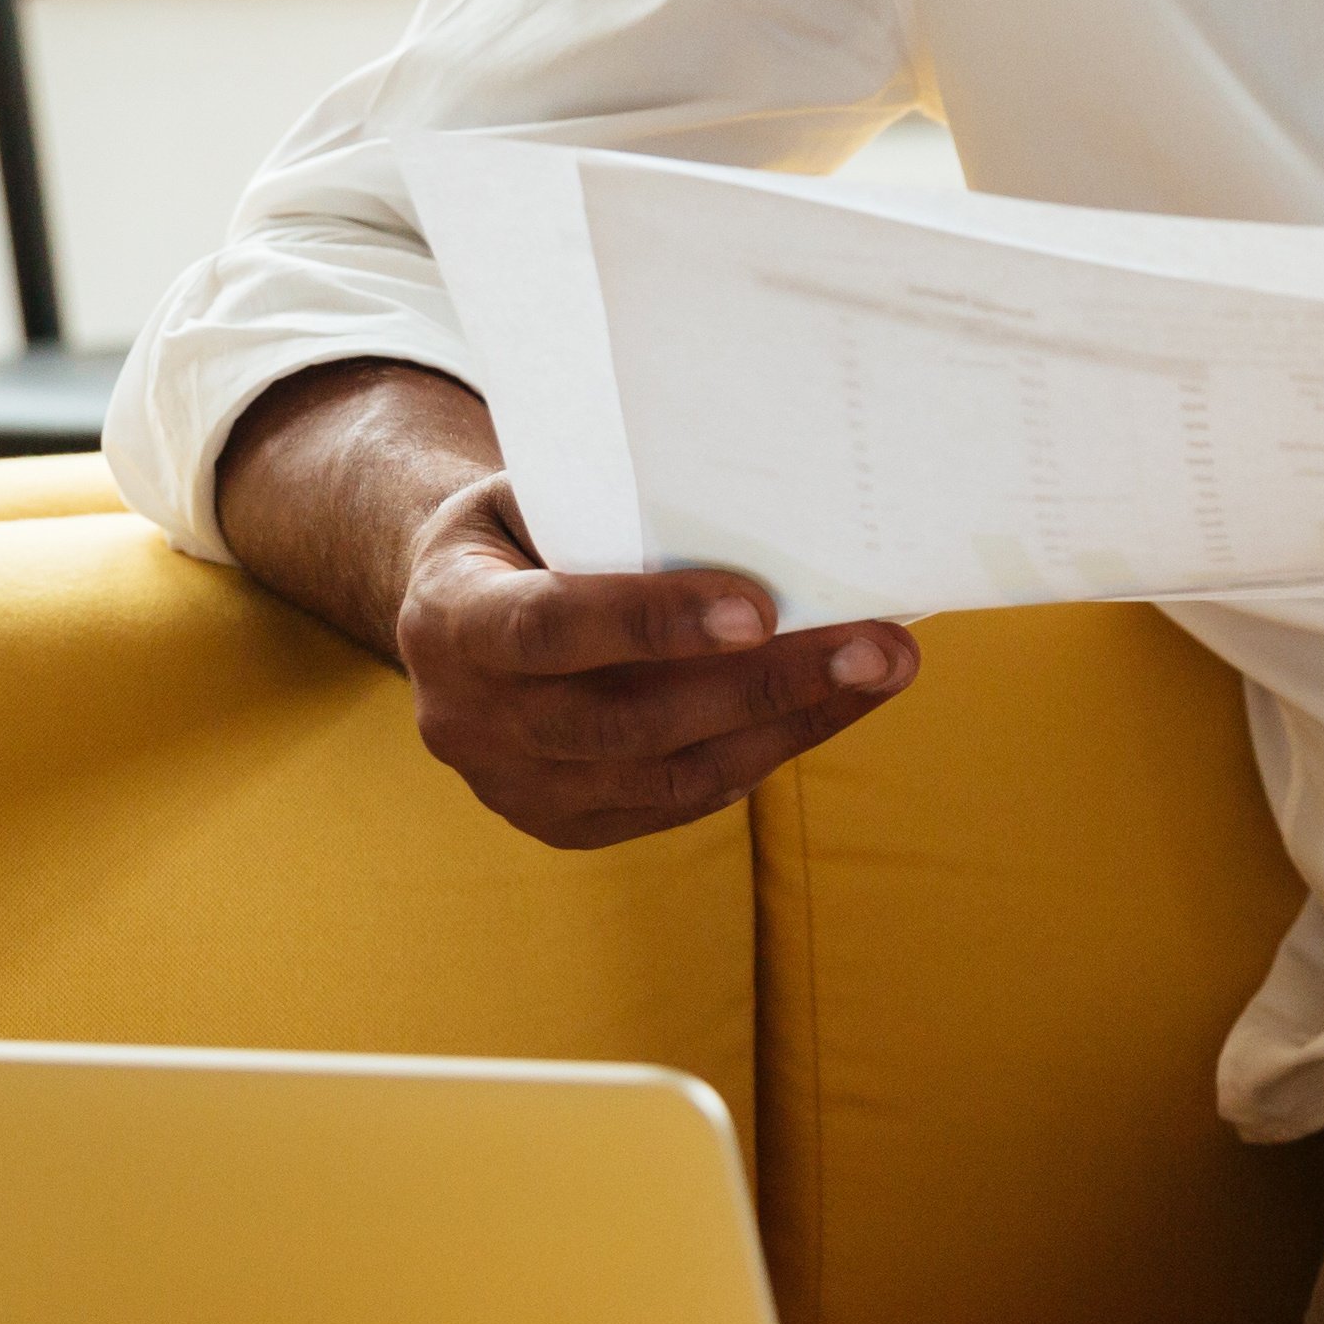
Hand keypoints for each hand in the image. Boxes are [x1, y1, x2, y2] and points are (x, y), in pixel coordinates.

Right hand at [388, 477, 920, 849]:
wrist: (445, 615)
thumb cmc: (516, 532)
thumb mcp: (532, 497)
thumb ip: (610, 514)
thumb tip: (754, 510)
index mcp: (450, 620)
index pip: (552, 627)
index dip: (653, 623)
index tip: (760, 608)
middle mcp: (472, 720)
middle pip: (630, 723)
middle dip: (765, 687)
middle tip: (876, 648)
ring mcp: (514, 788)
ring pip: (669, 779)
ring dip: (787, 727)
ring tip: (878, 674)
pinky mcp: (561, 827)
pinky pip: (675, 806)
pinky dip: (757, 757)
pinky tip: (822, 711)